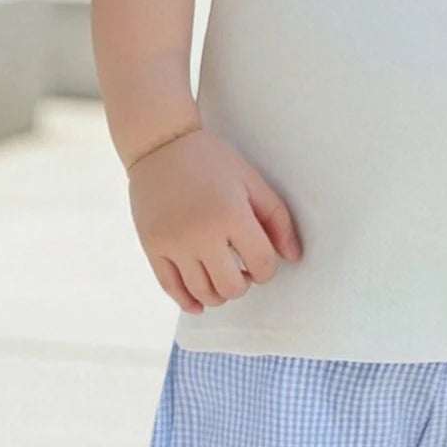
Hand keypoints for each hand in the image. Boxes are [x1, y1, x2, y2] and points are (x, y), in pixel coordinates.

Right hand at [128, 127, 301, 314]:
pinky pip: (171, 288)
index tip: (262, 258)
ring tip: (222, 277)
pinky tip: (199, 301)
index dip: (268, 268)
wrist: (160, 145)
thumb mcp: (251, 180)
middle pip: (232, 287)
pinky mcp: (153, 247)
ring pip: (202, 293)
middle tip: (243, 269)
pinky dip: (188, 301)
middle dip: (244, 283)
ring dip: (219, 294)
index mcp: (231, 215)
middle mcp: (201, 234)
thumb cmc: (211, 160)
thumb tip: (293, 257)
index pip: (262, 264)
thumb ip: (277, 218)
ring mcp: (174, 243)